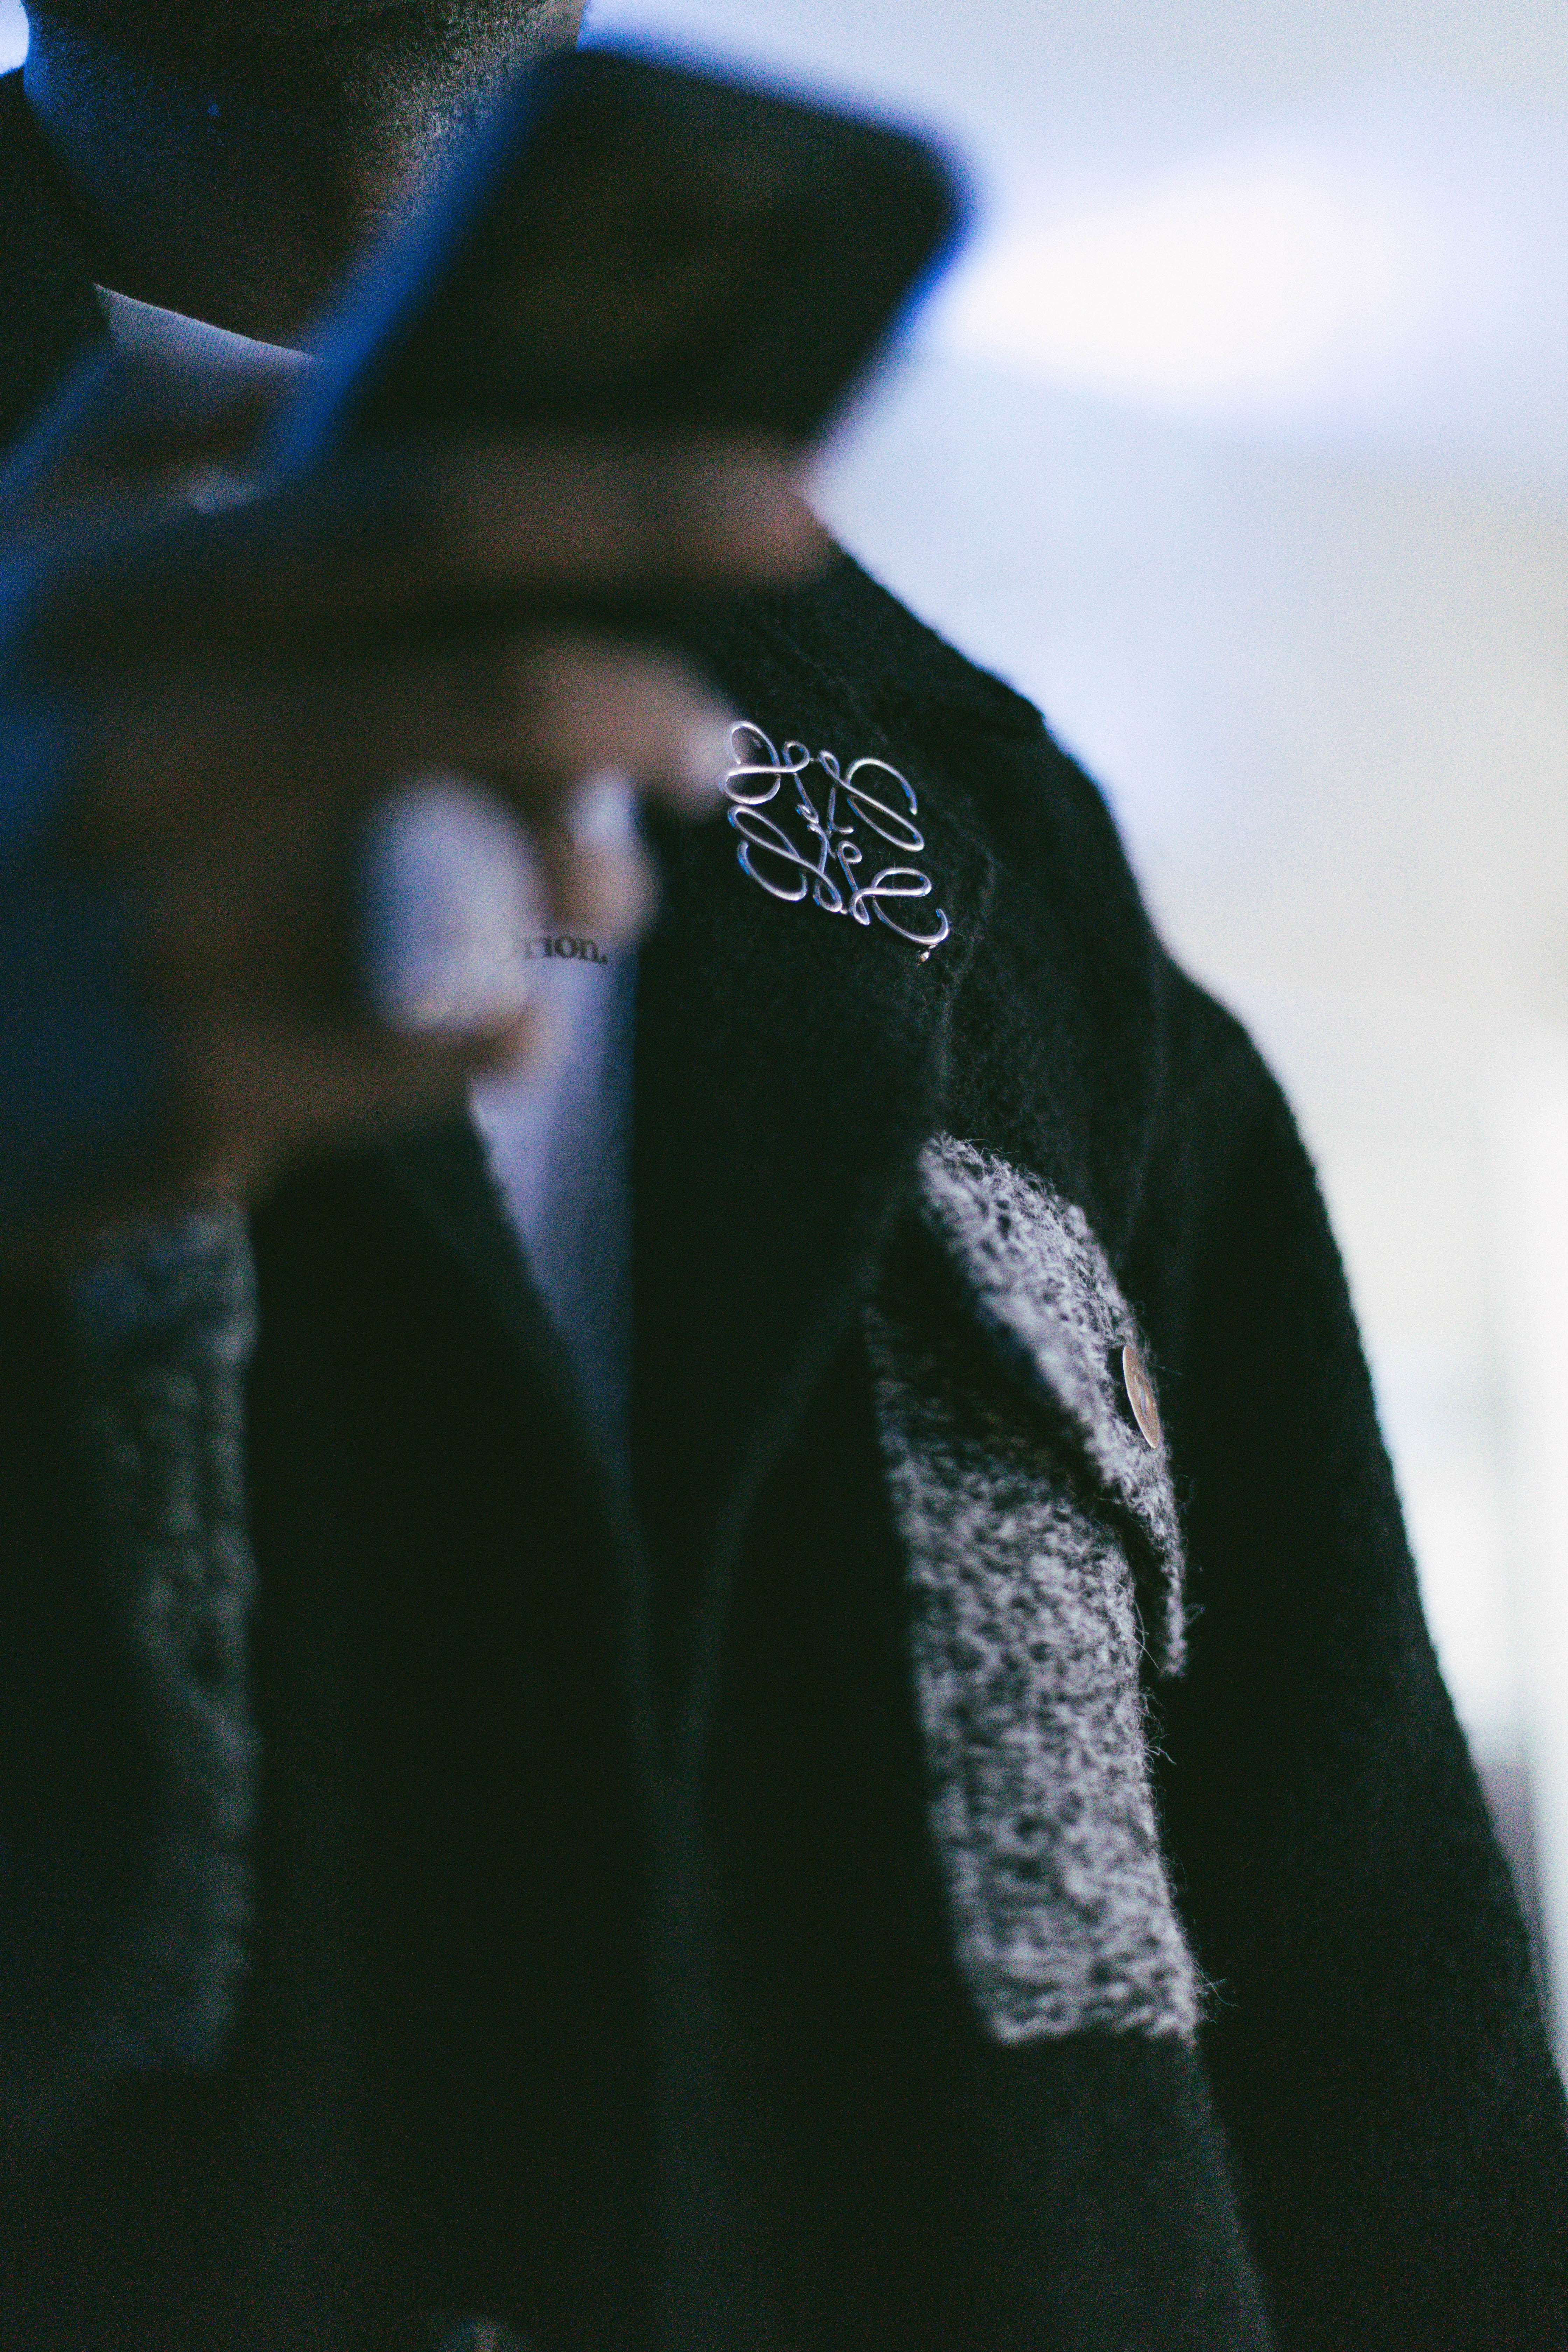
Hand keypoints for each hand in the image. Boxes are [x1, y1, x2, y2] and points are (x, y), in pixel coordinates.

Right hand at [0, 348, 826, 1261]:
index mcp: (100, 601)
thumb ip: (139, 434)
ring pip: (502, 887)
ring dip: (600, 883)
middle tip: (717, 744)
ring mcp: (162, 936)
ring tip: (607, 892)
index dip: (629, 492)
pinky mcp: (198, 1092)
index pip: (415, 503)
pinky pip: (463, 1044)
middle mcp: (129, 752)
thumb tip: (315, 352)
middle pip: (501, 696)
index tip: (791, 497)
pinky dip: (517, 1022)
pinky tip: (492, 1014)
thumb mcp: (6, 573)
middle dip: (662, 709)